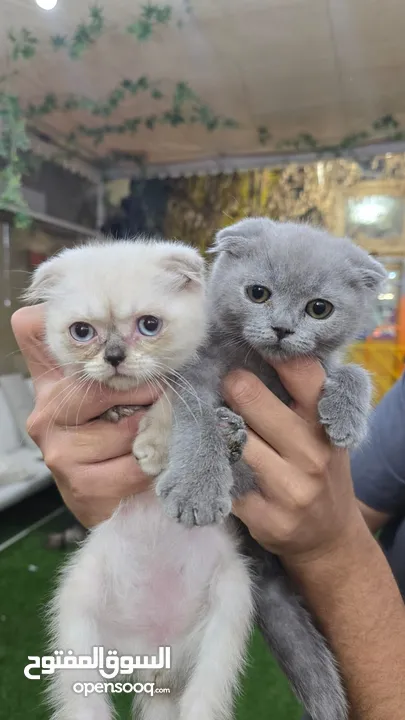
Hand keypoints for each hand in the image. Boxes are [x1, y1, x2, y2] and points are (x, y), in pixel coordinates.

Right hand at [11, 305, 158, 526]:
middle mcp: (45, 412)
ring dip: (153, 433)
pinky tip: (150, 464)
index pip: (33, 331)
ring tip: (156, 437)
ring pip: (126, 429)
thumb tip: (137, 314)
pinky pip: (133, 465)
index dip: (66, 322)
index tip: (110, 321)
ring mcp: (58, 450)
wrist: (115, 504)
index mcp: (50, 383)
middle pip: (102, 385)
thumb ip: (117, 360)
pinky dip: (152, 464)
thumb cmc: (116, 442)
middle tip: (162, 398)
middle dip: (145, 392)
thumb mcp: (113, 395)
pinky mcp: (80, 484)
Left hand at [223, 359, 360, 563]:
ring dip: (217, 426)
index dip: (271, 354)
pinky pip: (225, 478)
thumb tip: (250, 357)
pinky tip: (216, 462)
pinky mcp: (265, 516)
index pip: (302, 373)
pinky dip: (216, 467)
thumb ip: (300, 400)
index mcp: (326, 424)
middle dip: (230, 385)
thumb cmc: (319, 470)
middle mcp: (312, 453)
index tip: (252, 348)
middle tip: (224, 384)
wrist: (328, 537)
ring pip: (232, 438)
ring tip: (215, 420)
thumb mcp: (324, 433)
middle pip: (251, 398)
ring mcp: (290, 487)